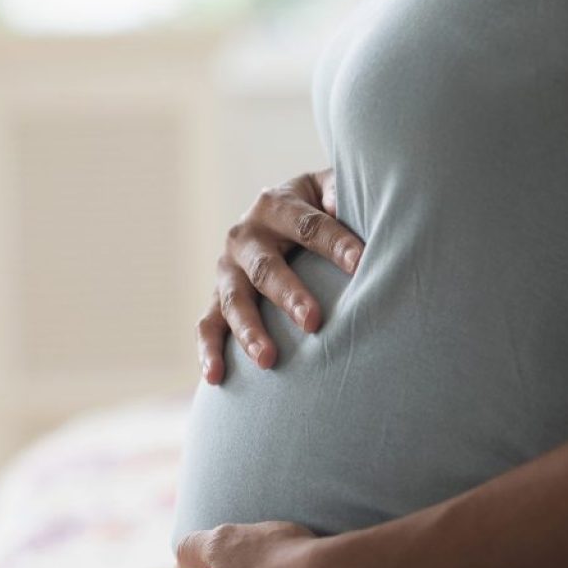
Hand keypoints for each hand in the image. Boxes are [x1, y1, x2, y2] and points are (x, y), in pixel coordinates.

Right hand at [196, 168, 363, 383]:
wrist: (280, 211)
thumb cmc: (321, 207)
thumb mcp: (331, 191)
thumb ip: (344, 195)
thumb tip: (358, 208)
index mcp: (277, 204)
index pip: (308, 226)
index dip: (335, 244)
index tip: (360, 264)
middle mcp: (246, 234)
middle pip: (266, 268)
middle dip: (289, 295)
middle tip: (313, 321)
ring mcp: (228, 268)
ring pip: (234, 300)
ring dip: (249, 331)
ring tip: (269, 361)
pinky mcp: (217, 295)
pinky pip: (207, 324)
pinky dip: (209, 350)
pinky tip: (216, 377)